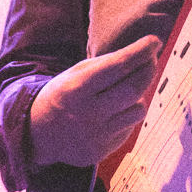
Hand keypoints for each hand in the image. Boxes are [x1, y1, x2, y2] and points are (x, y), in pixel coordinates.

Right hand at [29, 35, 161, 167]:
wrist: (38, 134)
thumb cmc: (63, 95)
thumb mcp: (75, 74)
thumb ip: (106, 65)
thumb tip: (144, 54)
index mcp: (77, 88)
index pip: (118, 67)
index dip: (140, 52)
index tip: (154, 41)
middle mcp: (88, 113)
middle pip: (134, 88)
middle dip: (149, 69)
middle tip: (152, 59)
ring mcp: (96, 135)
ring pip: (138, 109)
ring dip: (139, 95)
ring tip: (127, 89)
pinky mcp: (102, 151)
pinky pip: (129, 127)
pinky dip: (127, 115)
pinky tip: (113, 112)